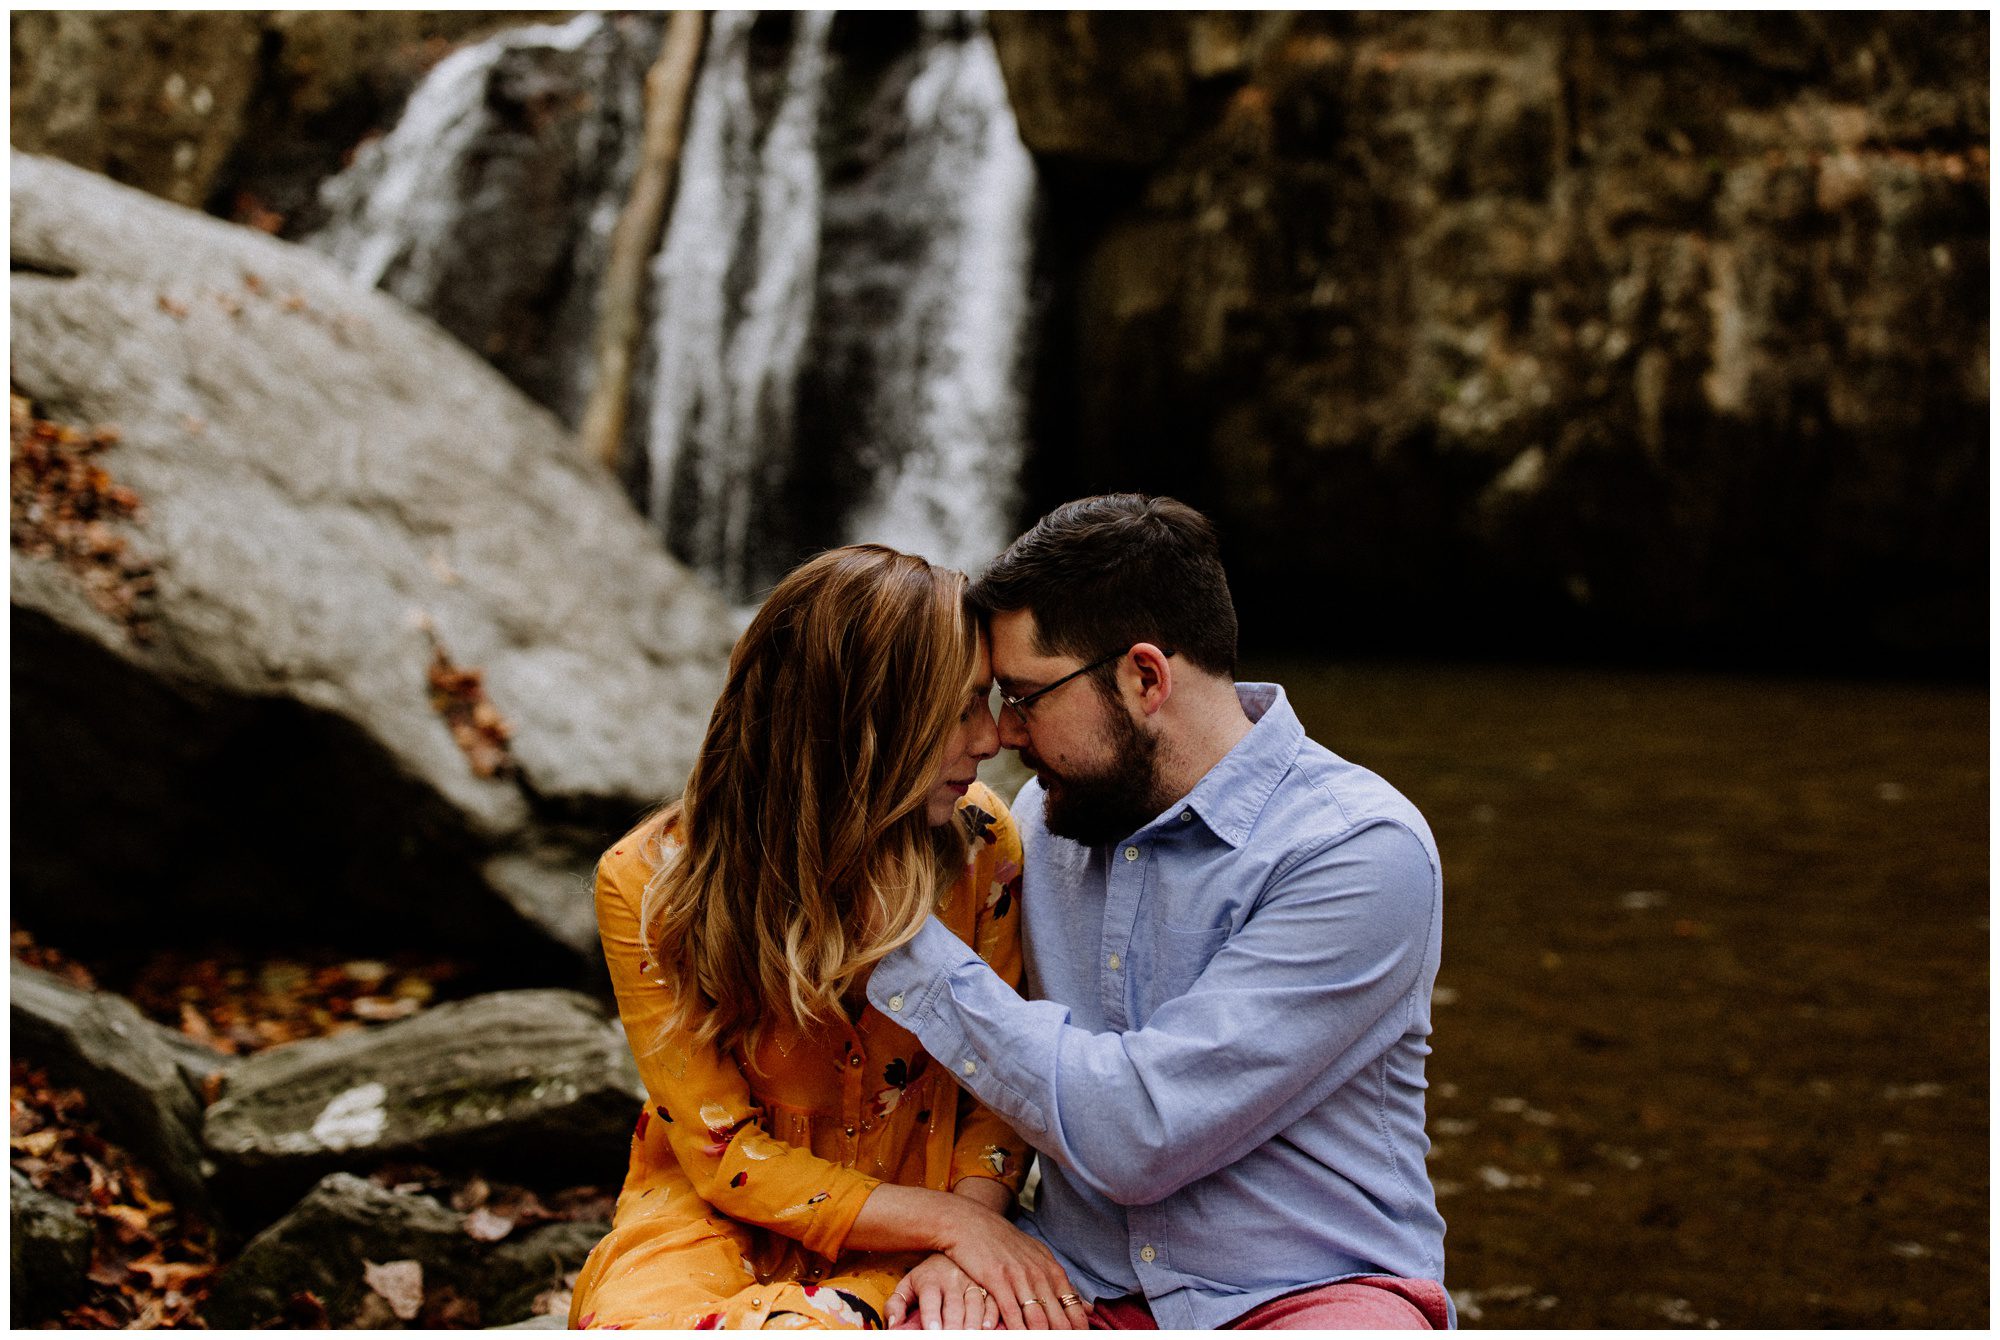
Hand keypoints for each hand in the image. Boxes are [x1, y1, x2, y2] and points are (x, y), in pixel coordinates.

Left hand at [885, 1253, 998, 1330]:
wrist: (951, 1244)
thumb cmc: (927, 1276)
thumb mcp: (907, 1284)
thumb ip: (896, 1304)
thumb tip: (893, 1325)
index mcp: (930, 1280)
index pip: (930, 1298)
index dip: (931, 1315)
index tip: (932, 1329)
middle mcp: (952, 1280)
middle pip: (954, 1305)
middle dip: (954, 1324)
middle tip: (953, 1337)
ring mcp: (971, 1282)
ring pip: (975, 1303)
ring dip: (974, 1321)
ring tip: (971, 1335)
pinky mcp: (987, 1285)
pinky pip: (993, 1300)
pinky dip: (992, 1314)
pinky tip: (987, 1327)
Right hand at [931, 1200, 1088, 1329]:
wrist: (971, 1223)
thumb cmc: (1005, 1243)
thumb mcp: (1038, 1257)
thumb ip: (1061, 1284)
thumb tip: (1089, 1309)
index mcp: (1052, 1271)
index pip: (1073, 1308)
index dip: (1078, 1330)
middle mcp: (1039, 1274)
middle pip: (1058, 1319)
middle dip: (1062, 1336)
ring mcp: (1019, 1277)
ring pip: (1037, 1320)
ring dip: (1040, 1337)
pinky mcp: (997, 1280)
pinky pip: (1011, 1313)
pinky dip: (1017, 1330)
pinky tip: (1016, 1338)